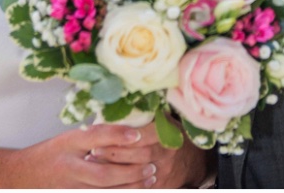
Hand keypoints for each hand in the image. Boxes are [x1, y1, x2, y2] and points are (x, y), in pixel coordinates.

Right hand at [3, 125, 160, 188]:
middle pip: (103, 173)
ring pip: (103, 191)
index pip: (95, 137)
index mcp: (68, 144)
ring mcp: (69, 187)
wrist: (19, 176)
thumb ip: (94, 136)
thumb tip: (129, 130)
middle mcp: (68, 167)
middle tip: (151, 166)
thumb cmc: (50, 154)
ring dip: (129, 187)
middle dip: (130, 172)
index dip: (117, 135)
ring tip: (150, 179)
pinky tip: (134, 190)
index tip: (138, 136)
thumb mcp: (68, 138)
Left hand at [90, 121, 211, 187]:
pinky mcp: (160, 186)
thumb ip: (147, 114)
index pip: (144, 135)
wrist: (190, 161)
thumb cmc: (170, 135)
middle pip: (139, 155)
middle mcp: (168, 153)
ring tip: (94, 166)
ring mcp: (164, 171)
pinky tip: (106, 182)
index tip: (103, 137)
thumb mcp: (164, 120)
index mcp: (168, 133)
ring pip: (137, 174)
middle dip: (114, 154)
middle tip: (92, 153)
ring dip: (114, 171)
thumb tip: (120, 100)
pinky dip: (122, 186)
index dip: (123, 137)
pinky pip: (139, 188)